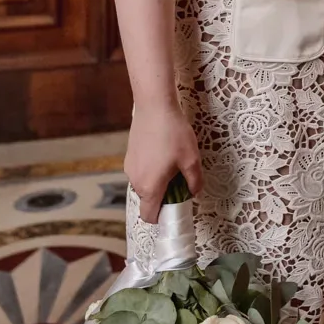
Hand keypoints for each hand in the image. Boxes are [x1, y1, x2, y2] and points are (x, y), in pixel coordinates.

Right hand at [125, 102, 203, 221]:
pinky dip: (151, 170)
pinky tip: (163, 152)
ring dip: (158, 182)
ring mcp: (130, 167)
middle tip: (181, 181)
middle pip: (148, 200)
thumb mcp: (191, 159)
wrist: (154, 106)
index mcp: (150, 187)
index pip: (149, 216)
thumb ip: (194, 181)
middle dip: (164, 197)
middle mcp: (136, 181)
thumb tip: (193, 192)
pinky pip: (141, 172)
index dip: (162, 217)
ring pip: (144, 185)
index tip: (176, 208)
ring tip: (173, 163)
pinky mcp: (129, 155)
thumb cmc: (173, 133)